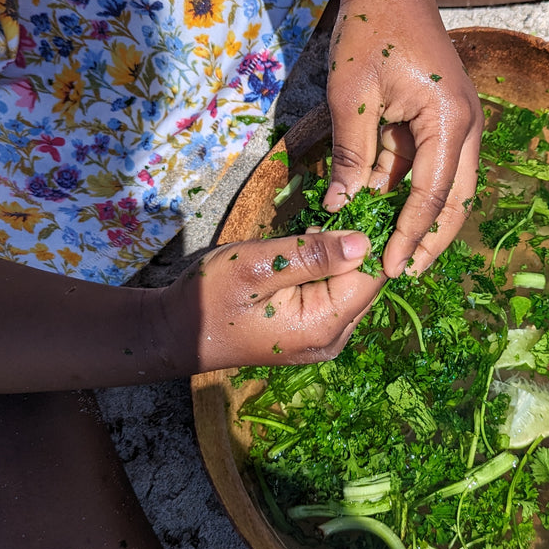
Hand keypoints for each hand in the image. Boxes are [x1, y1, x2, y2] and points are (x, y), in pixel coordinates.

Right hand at [163, 230, 382, 372]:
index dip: (370, 239)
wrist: (176, 333)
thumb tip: (364, 242)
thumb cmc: (210, 297)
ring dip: (337, 259)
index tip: (354, 207)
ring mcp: (324, 340)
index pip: (372, 277)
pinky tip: (302, 258)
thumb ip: (313, 255)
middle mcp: (333, 339)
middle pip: (366, 284)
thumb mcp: (258, 266)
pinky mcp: (313, 334)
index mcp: (324, 325)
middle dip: (353, 248)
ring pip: (351, 288)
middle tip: (323, 218)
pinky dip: (325, 273)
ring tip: (306, 236)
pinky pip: (334, 297)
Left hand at [322, 0, 482, 276]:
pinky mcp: (446, 117)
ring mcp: (460, 120)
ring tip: (396, 251)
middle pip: (455, 200)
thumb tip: (339, 207)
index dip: (410, 235)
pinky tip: (389, 211)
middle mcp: (466, 125)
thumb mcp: (351, 97)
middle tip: (402, 272)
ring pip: (448, 186)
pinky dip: (413, 190)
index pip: (432, 195)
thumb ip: (349, 155)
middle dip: (430, 239)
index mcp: (449, 120)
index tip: (390, 267)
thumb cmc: (369, 31)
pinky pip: (433, 164)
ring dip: (423, 218)